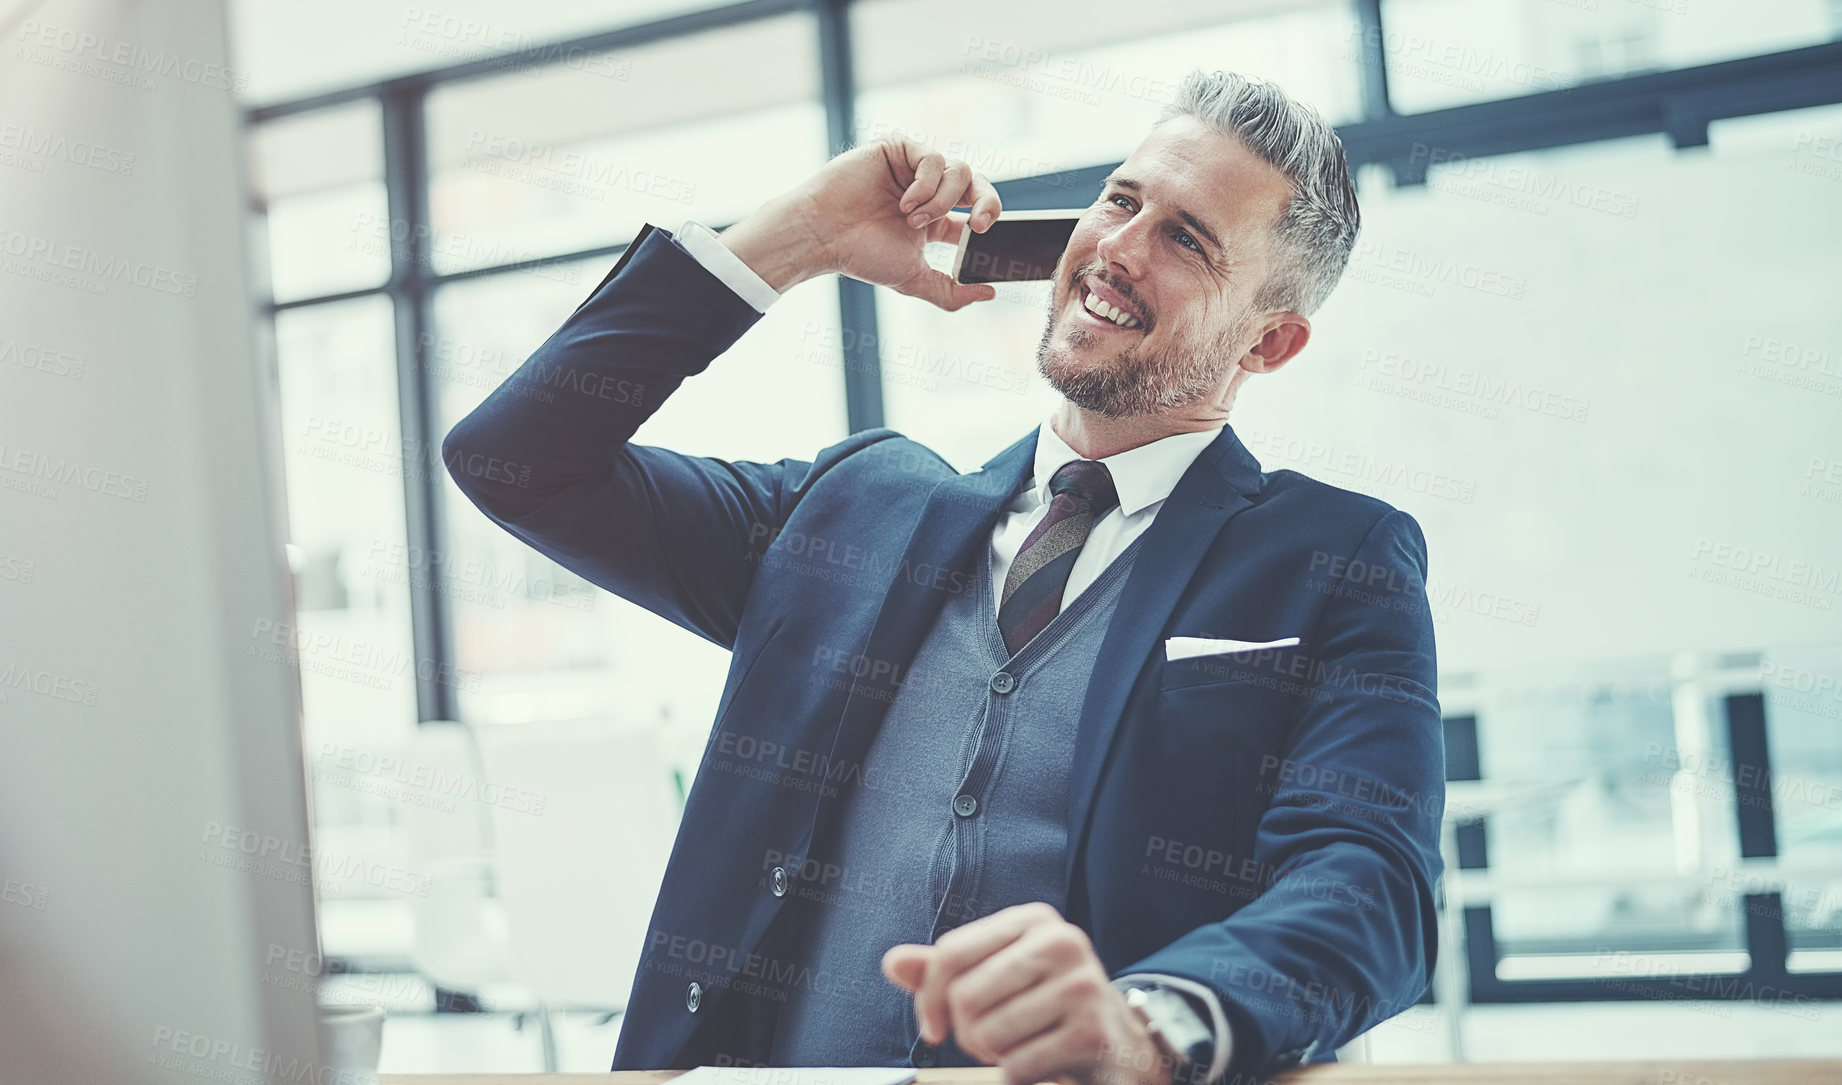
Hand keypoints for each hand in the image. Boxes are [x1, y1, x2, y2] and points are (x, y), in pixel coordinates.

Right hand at [718, 134, 1002, 310]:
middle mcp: (927, 190)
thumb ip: (951, 292)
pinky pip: (933, 158)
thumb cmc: (861, 255)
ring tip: (912, 221)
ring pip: (959, 171)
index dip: (988, 221)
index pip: (976, 214)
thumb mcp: (913, 279)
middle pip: (977, 184)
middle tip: (980, 226)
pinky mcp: (900, 148)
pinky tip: (904, 203)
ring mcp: (914, 168)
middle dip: (987, 203)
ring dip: (941, 201)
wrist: (824, 235)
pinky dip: (925, 185)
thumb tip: (989, 294)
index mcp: (934, 220)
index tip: (985, 238)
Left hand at [882, 902, 1178, 1084]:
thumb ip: (945, 970)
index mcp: (1033, 920)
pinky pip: (1017, 1065)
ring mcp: (1081, 985)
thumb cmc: (1045, 1007)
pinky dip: (1018, 1074)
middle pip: (965, 996)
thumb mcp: (997, 977)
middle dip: (967, 1031)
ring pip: (989, 1033)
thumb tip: (893, 962)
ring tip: (1021, 1046)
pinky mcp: (1091, 1032)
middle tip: (992, 1038)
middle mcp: (1061, 942)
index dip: (927, 998)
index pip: (950, 952)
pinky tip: (1042, 1062)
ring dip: (994, 1055)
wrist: (1118, 1045)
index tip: (931, 1027)